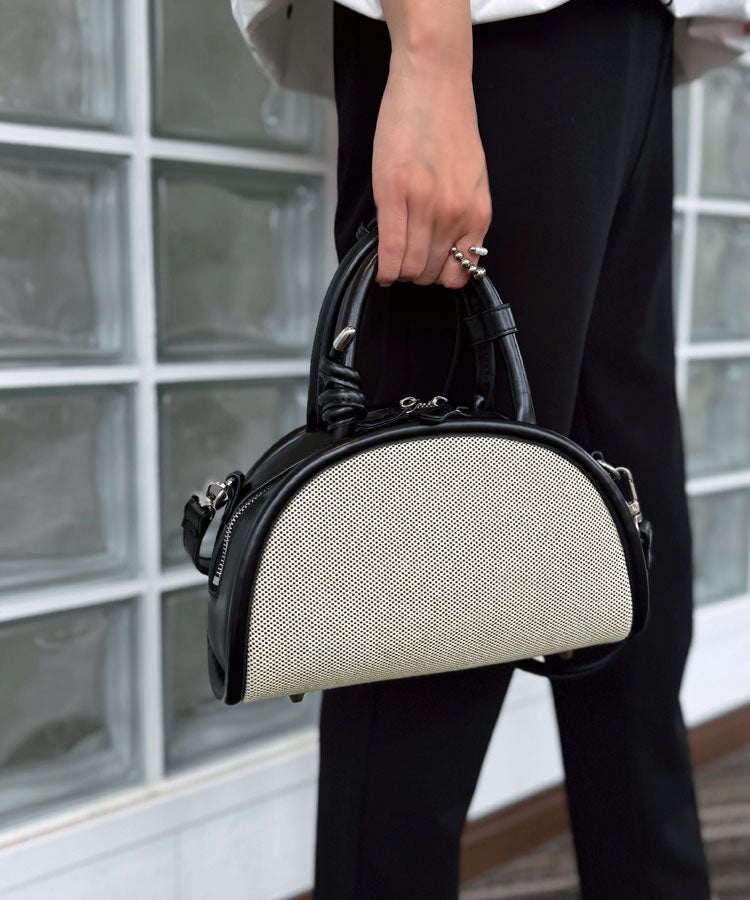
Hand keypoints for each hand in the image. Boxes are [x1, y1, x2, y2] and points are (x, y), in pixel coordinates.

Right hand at [372, 48, 491, 288]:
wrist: (434, 82)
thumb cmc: (450, 126)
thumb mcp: (472, 180)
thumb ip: (463, 217)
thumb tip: (446, 251)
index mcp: (477, 213)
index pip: (459, 272)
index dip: (440, 277)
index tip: (428, 268)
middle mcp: (454, 214)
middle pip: (430, 273)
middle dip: (415, 274)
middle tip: (405, 260)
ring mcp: (424, 206)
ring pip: (409, 267)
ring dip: (398, 271)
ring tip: (391, 260)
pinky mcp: (394, 194)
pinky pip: (389, 250)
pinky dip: (383, 267)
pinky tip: (380, 269)